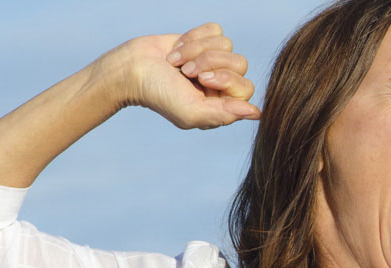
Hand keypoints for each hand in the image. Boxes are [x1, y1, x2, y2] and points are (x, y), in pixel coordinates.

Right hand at [99, 23, 259, 128]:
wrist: (132, 68)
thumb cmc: (160, 94)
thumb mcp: (192, 112)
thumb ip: (225, 114)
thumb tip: (257, 113)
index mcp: (223, 103)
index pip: (246, 87)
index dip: (226, 80)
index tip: (201, 80)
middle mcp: (222, 82)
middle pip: (240, 62)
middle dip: (210, 62)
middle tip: (187, 72)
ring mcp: (213, 59)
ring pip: (226, 43)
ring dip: (196, 50)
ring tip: (177, 62)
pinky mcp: (203, 39)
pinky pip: (215, 30)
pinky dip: (193, 37)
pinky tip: (177, 50)